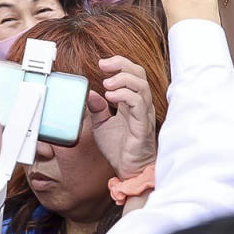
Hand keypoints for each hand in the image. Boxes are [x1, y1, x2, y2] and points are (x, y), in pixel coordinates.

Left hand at [88, 56, 157, 178]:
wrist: (128, 170)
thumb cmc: (119, 148)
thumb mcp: (101, 124)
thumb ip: (96, 108)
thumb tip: (89, 93)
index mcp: (132, 102)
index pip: (132, 74)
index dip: (119, 64)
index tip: (102, 63)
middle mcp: (141, 105)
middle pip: (139, 74)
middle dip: (122, 64)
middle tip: (103, 65)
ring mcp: (144, 114)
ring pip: (141, 86)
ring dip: (122, 79)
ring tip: (106, 83)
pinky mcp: (143, 126)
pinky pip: (139, 104)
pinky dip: (124, 95)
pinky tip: (110, 97)